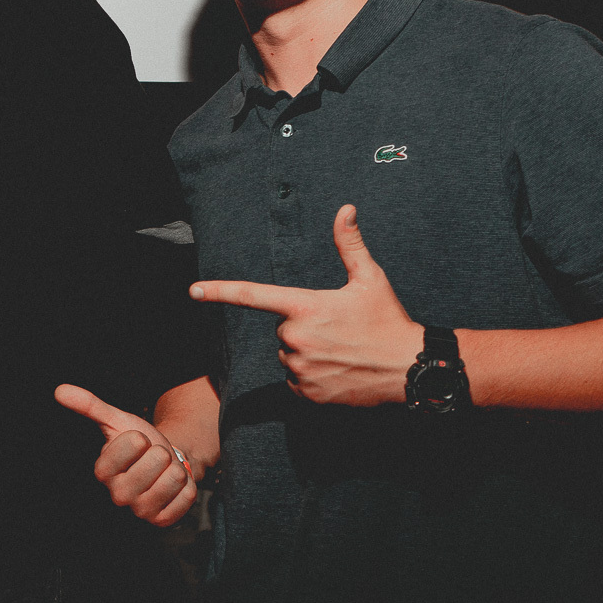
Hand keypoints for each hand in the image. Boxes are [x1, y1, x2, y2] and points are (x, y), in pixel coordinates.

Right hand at [54, 384, 196, 527]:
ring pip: (173, 478)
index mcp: (103, 471)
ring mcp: (141, 511)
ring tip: (163, 472)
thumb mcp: (117, 421)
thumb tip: (60, 390)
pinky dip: (185, 487)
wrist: (164, 465)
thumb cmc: (139, 444)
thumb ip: (90, 407)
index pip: (134, 442)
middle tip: (152, 458)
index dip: (141, 437)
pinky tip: (172, 489)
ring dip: (175, 469)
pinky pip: (186, 496)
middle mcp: (118, 495)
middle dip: (161, 452)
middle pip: (157, 459)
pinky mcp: (162, 521)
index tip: (136, 442)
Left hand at [191, 205, 424, 406]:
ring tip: (343, 352)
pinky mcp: (306, 394)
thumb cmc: (388, 319)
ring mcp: (299, 368)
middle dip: (304, 327)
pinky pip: (296, 382)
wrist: (408, 368)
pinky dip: (312, 377)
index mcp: (304, 306)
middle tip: (339, 330)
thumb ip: (350, 244)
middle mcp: (295, 337)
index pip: (252, 296)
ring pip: (289, 355)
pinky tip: (339, 372)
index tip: (193, 291)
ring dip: (308, 353)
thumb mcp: (370, 278)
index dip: (219, 292)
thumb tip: (346, 208)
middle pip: (283, 328)